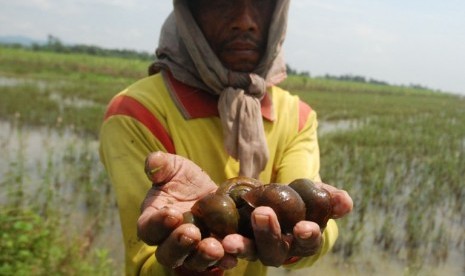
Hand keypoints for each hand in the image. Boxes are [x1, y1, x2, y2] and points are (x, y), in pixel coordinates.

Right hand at [137, 151, 229, 270]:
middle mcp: (170, 242)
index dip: (158, 224)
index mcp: (154, 221)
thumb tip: (153, 164)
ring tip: (215, 247)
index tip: (173, 213)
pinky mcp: (215, 253)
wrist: (210, 190)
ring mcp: (193, 251)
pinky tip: (233, 255)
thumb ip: (161, 165)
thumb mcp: (174, 167)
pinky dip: (226, 259)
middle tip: (192, 233)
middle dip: (179, 246)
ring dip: (203, 256)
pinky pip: (218, 262)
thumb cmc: (184, 179)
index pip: (149, 229)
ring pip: (194, 261)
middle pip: (168, 254)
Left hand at [222, 182, 352, 266]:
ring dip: (241, 247)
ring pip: (248, 252)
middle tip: (263, 213)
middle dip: (269, 235)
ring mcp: (253, 247)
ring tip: (230, 240)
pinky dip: (219, 244)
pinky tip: (212, 238)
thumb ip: (328, 198)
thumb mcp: (311, 193)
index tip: (305, 226)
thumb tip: (346, 202)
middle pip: (274, 252)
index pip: (307, 243)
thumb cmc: (296, 197)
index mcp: (299, 239)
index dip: (307, 236)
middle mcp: (277, 249)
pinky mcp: (232, 239)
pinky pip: (225, 246)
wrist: (267, 195)